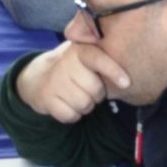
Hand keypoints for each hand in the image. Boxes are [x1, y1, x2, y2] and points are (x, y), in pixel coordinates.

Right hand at [13, 41, 128, 122]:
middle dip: (97, 94)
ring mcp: (54, 82)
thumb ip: (104, 55)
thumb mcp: (85, 54)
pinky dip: (73, 115)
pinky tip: (68, 104)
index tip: (127, 83)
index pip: (97, 59)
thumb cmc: (73, 67)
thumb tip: (129, 66)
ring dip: (86, 106)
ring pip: (84, 105)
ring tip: (79, 95)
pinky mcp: (46, 99)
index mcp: (79, 51)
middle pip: (95, 90)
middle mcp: (65, 64)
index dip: (113, 71)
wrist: (37, 77)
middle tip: (89, 89)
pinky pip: (70, 116)